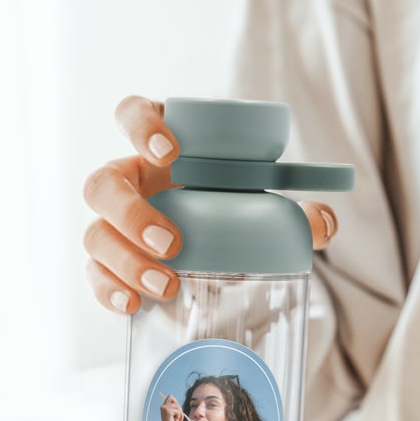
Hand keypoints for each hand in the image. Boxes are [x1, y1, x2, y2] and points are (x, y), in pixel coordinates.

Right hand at [83, 95, 339, 314]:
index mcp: (158, 148)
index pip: (132, 115)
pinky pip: (94, 275)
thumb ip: (295, 213)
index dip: (141, 127)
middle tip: (174, 243)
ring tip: (168, 285)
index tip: (170, 152)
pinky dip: (109, 291)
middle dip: (132, 214)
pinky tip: (133, 305)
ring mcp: (113, 226)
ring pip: (95, 234)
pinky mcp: (108, 265)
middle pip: (103, 184)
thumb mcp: (260, 206)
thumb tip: (325, 224)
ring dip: (126, 261)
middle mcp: (128, 182)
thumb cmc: (229, 211)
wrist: (214, 251)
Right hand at [159, 393, 183, 420]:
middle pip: (175, 400)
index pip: (170, 396)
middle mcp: (163, 406)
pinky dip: (179, 417)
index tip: (176, 410)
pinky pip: (178, 411)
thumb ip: (175, 408)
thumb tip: (177, 403)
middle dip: (179, 408)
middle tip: (177, 416)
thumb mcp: (174, 414)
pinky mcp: (168, 411)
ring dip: (180, 414)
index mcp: (164, 406)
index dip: (175, 402)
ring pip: (178, 406)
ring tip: (176, 420)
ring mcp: (165, 408)